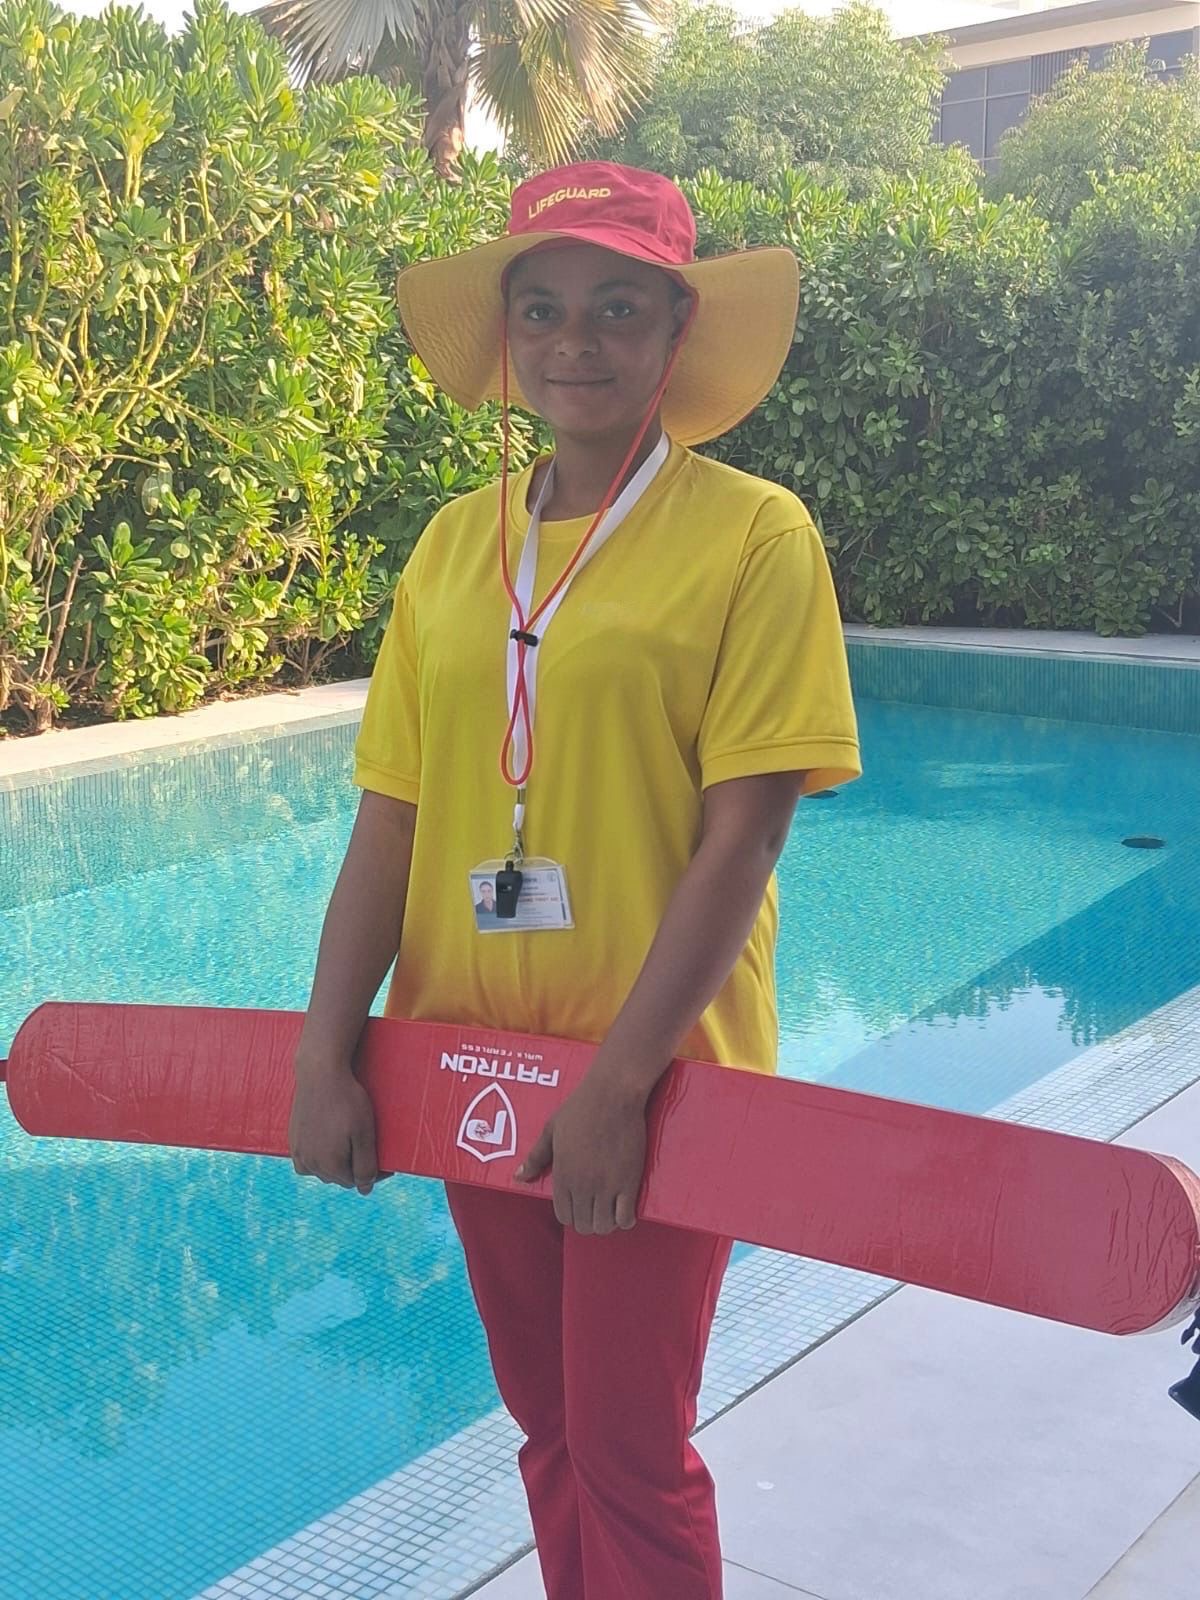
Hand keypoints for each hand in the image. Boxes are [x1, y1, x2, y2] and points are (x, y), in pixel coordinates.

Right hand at [289, 1056, 379, 1195]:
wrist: (320, 1074)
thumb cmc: (347, 1101)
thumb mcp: (364, 1133)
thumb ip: (366, 1165)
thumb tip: (365, 1189)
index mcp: (331, 1166)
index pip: (356, 1182)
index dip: (373, 1172)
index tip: (384, 1158)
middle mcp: (310, 1165)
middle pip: (338, 1177)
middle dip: (354, 1167)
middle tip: (367, 1146)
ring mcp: (299, 1153)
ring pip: (321, 1171)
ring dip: (335, 1164)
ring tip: (348, 1144)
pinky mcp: (293, 1139)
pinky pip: (306, 1161)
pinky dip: (318, 1158)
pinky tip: (327, 1144)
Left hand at [514, 1070, 649, 1234]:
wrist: (612, 1094)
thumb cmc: (580, 1108)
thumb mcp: (550, 1130)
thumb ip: (535, 1157)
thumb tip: (518, 1177)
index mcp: (562, 1175)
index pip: (563, 1215)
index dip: (571, 1215)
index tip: (579, 1206)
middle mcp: (582, 1186)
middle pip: (584, 1225)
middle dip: (589, 1221)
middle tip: (596, 1209)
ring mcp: (606, 1186)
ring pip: (604, 1225)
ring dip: (607, 1222)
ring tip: (611, 1210)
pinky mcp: (628, 1182)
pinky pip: (626, 1217)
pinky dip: (626, 1219)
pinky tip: (625, 1208)